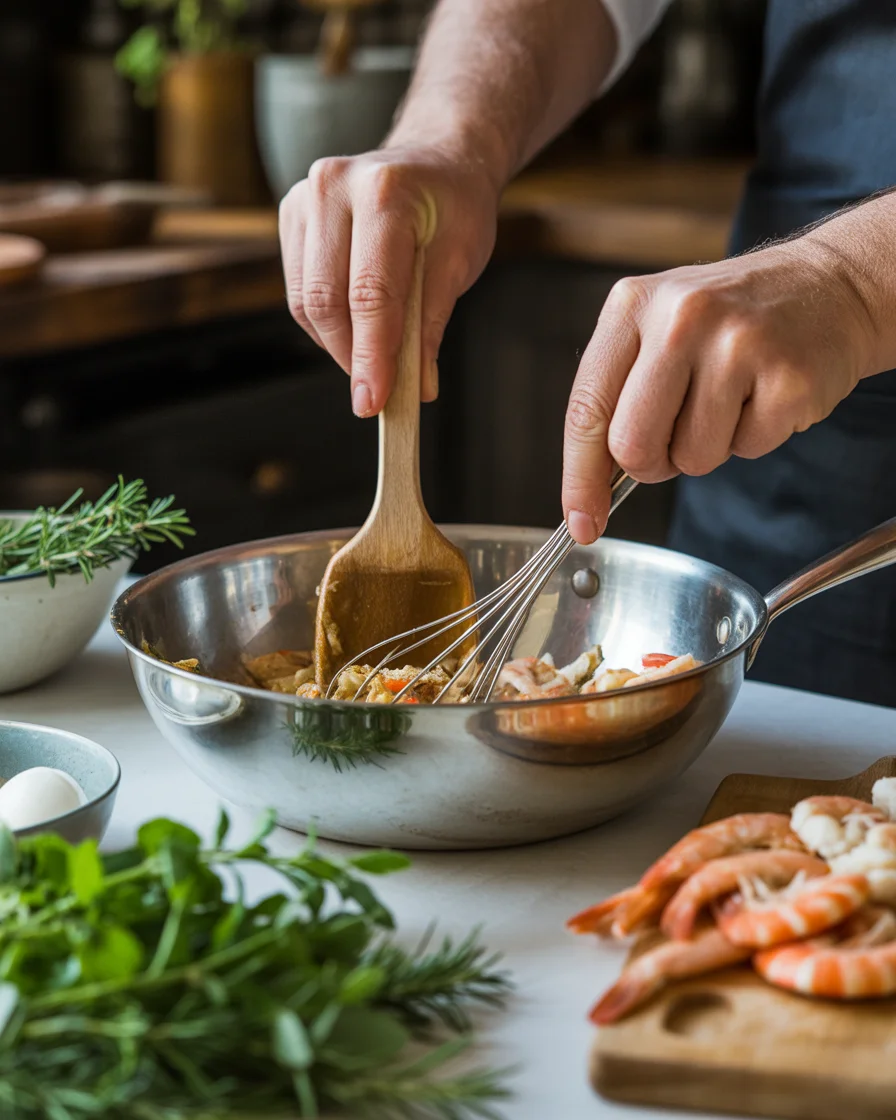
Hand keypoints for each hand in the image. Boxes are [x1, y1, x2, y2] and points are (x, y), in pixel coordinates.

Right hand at [279, 146, 499, 415]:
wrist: (436, 159)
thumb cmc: (454, 208)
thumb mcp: (461, 260)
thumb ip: (432, 322)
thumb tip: (416, 386)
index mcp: (384, 192)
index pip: (369, 292)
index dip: (371, 355)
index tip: (374, 402)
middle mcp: (333, 188)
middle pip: (326, 300)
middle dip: (350, 357)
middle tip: (375, 395)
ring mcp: (304, 198)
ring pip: (306, 301)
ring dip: (337, 344)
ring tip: (372, 359)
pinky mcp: (291, 216)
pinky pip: (300, 291)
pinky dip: (326, 324)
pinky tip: (356, 329)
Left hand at [561, 239, 877, 543]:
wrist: (828, 286)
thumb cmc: (731, 320)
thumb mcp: (658, 328)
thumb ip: (617, 395)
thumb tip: (588, 492)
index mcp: (633, 305)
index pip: (586, 410)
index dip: (580, 479)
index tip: (582, 522)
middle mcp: (681, 318)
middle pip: (632, 446)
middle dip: (652, 464)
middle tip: (677, 437)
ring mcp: (738, 345)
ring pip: (691, 457)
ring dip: (708, 448)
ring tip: (731, 397)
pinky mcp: (788, 377)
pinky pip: (747, 450)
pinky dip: (753, 438)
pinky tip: (764, 394)